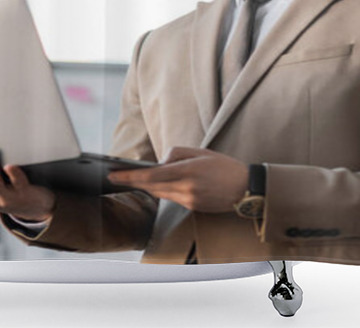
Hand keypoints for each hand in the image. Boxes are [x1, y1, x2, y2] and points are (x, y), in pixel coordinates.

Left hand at [107, 147, 248, 212]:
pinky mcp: (192, 208)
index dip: (130, 176)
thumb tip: (161, 161)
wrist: (245, 188)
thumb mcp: (201, 152)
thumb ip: (177, 154)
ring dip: (146, 186)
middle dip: (132, 182)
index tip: (114, 174)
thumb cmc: (224, 166)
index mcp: (187, 171)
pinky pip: (171, 198)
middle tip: (115, 177)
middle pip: (151, 186)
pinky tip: (156, 185)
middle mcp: (186, 188)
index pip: (151, 175)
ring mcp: (188, 201)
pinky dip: (162, 191)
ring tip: (132, 178)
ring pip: (160, 193)